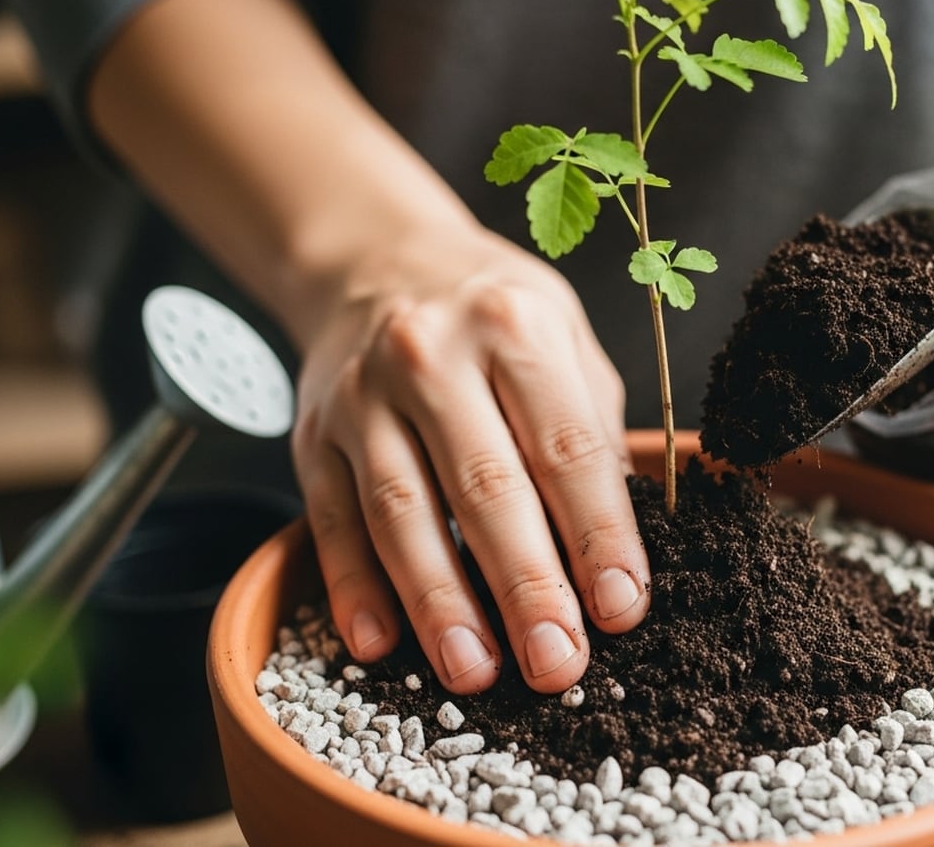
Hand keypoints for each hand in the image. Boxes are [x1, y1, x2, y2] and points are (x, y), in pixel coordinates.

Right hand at [291, 222, 646, 693]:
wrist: (375, 262)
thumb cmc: (491, 315)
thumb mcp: (563, 337)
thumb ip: (591, 431)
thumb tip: (618, 549)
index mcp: (514, 327)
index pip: (566, 447)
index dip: (597, 535)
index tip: (620, 608)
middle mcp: (432, 355)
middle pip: (485, 487)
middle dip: (526, 586)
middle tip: (555, 661)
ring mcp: (362, 396)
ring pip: (403, 512)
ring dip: (440, 602)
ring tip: (475, 671)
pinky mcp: (314, 436)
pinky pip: (333, 521)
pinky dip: (354, 588)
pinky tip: (379, 644)